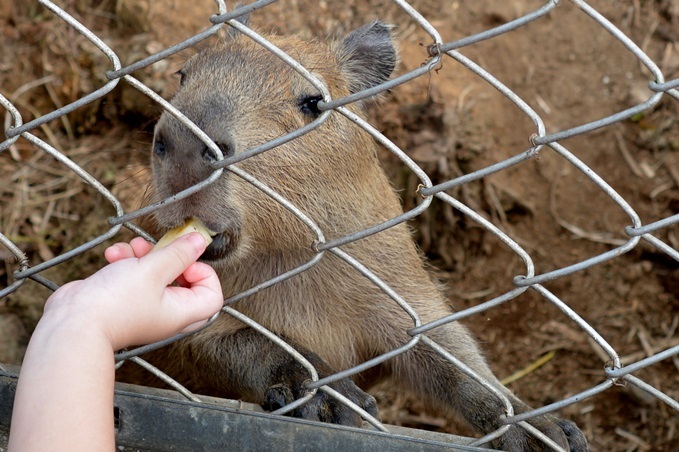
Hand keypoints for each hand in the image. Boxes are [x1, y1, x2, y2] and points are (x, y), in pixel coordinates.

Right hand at [42, 232, 223, 350]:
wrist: (72, 324)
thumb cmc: (115, 303)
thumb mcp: (153, 270)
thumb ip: (179, 253)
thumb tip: (201, 241)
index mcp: (182, 313)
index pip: (212, 294)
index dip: (204, 272)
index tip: (187, 258)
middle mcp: (166, 313)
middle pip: (183, 280)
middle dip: (169, 257)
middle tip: (160, 248)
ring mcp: (144, 307)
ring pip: (155, 273)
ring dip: (143, 255)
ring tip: (129, 249)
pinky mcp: (123, 299)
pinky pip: (133, 276)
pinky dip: (125, 262)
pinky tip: (112, 256)